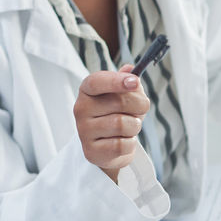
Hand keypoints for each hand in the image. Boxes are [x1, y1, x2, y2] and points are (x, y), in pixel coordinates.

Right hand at [74, 65, 149, 181]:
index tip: (134, 82)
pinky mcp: (91, 151)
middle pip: (119, 102)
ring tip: (130, 127)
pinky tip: (123, 142)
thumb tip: (130, 69)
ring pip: (122, 124)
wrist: (109, 148)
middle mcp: (81, 108)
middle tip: (140, 110)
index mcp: (87, 90)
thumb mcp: (124, 94)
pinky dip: (130, 144)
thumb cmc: (118, 114)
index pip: (96, 81)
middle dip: (139, 106)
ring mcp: (83, 131)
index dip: (116, 81)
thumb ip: (129, 81)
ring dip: (135, 126)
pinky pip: (122, 145)